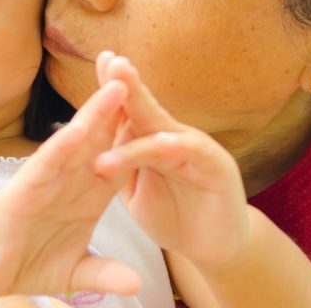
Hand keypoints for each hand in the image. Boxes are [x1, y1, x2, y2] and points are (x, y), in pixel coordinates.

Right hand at [0, 79, 140, 298]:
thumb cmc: (32, 260)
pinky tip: (78, 130)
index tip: (166, 108)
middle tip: (139, 71)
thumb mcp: (78, 272)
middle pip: (102, 133)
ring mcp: (51, 178)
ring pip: (77, 139)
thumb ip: (106, 273)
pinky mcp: (28, 187)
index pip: (123, 152)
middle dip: (120, 104)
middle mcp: (74, 176)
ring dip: (96, 114)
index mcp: (92, 190)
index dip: (141, 130)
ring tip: (117, 87)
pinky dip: (63, 146)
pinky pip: (49, 163)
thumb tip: (136, 285)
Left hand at [92, 52, 252, 269]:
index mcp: (153, 141)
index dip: (115, 87)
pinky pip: (192, 154)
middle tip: (111, 61)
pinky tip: (159, 142)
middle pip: (148, 108)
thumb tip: (93, 144)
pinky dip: (173, 148)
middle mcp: (176, 137)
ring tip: (114, 103)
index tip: (100, 60)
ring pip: (164, 128)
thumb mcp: (136, 192)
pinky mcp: (217, 168)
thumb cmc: (174, 217)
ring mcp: (197, 150)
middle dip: (128, 84)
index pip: (131, 111)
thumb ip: (120, 167)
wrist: (215, 250)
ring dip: (139, 115)